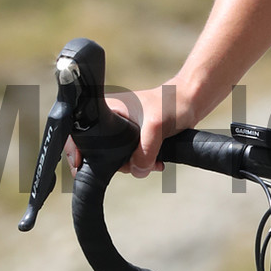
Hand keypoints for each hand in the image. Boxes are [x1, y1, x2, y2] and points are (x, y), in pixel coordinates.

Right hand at [63, 85, 197, 177]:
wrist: (193, 101)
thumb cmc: (172, 103)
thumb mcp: (156, 126)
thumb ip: (145, 150)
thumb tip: (137, 170)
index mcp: (106, 110)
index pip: (80, 133)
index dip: (77, 151)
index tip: (81, 167)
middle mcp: (111, 120)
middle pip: (100, 152)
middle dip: (117, 164)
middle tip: (133, 165)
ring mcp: (123, 130)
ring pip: (118, 158)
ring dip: (134, 165)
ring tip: (152, 162)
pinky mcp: (136, 139)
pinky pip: (133, 158)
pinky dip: (143, 163)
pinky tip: (157, 162)